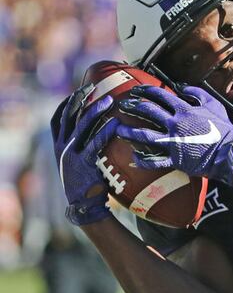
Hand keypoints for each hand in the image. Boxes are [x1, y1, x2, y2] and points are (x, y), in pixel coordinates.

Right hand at [50, 84, 119, 225]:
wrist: (84, 205)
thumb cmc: (87, 181)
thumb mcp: (78, 161)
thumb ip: (82, 146)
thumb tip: (96, 129)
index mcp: (58, 146)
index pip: (58, 119)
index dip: (66, 103)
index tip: (78, 90)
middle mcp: (62, 148)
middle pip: (69, 117)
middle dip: (80, 99)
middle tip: (94, 86)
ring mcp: (71, 155)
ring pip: (82, 127)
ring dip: (95, 111)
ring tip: (109, 100)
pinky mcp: (84, 164)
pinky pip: (95, 143)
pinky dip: (105, 131)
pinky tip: (115, 123)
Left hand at [115, 85, 232, 184]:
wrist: (229, 153)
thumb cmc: (223, 129)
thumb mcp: (214, 105)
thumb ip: (197, 94)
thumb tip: (181, 86)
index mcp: (184, 110)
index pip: (159, 95)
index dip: (145, 91)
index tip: (135, 90)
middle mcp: (175, 124)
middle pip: (148, 112)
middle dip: (132, 107)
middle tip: (122, 106)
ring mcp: (173, 142)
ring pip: (145, 135)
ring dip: (129, 132)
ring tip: (118, 130)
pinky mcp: (175, 159)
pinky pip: (155, 160)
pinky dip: (143, 160)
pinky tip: (133, 157)